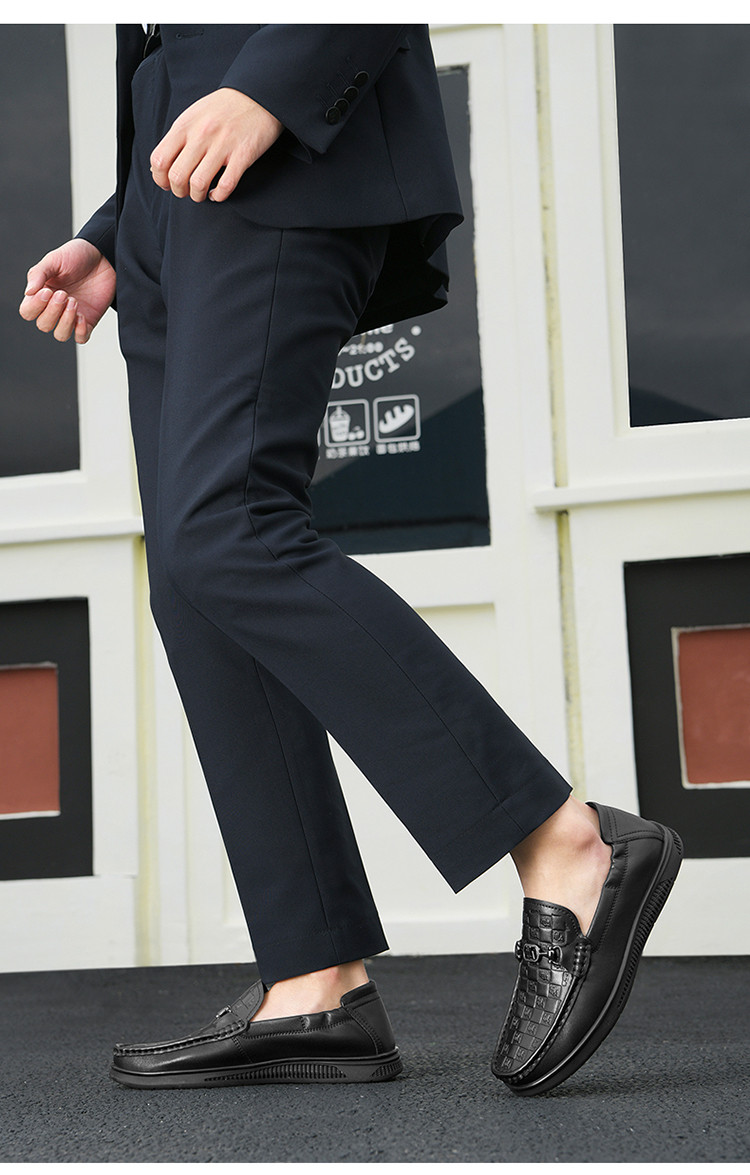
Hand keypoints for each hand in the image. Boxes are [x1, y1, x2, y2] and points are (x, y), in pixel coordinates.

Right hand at [19, 238, 115, 343]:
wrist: (103, 256)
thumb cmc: (76, 256)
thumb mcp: (54, 260)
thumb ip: (38, 274)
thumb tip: (28, 292)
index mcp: (41, 294)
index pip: (28, 312)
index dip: (35, 306)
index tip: (47, 291)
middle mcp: (55, 308)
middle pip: (44, 325)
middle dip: (52, 311)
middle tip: (64, 293)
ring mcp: (71, 316)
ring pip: (60, 335)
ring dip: (65, 322)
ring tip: (74, 302)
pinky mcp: (89, 320)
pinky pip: (81, 338)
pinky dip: (80, 331)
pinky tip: (82, 316)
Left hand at [150, 87, 282, 202]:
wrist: (256, 95)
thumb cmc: (222, 109)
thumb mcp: (193, 116)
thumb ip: (177, 139)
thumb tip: (159, 167)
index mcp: (185, 125)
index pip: (159, 159)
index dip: (160, 178)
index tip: (168, 183)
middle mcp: (201, 135)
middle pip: (177, 176)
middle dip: (179, 191)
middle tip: (186, 191)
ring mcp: (222, 145)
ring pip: (199, 183)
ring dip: (197, 195)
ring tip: (201, 194)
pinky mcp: (242, 155)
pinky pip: (226, 185)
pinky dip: (218, 196)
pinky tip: (217, 193)